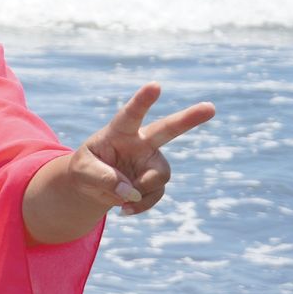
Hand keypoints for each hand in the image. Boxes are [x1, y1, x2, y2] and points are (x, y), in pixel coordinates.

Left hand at [70, 83, 215, 214]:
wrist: (90, 186)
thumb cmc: (84, 170)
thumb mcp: (82, 172)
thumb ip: (103, 178)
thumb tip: (132, 193)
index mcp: (119, 131)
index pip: (130, 114)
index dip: (143, 101)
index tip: (155, 85)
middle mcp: (141, 142)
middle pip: (168, 129)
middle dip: (189, 119)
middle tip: (211, 107)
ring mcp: (152, 161)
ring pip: (161, 175)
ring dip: (142, 190)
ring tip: (121, 199)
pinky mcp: (157, 179)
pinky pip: (156, 194)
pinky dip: (141, 205)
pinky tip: (126, 208)